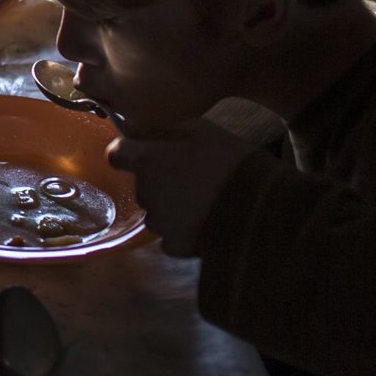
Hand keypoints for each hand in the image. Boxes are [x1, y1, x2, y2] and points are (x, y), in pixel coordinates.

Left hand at [104, 116, 261, 257]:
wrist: (258, 207)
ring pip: (156, 212)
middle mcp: (145, 192)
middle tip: (190, 178)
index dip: (128, 153)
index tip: (144, 154)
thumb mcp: (200, 130)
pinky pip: (171, 236)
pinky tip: (206, 223)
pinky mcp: (175, 245)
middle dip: (159, 181)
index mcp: (147, 160)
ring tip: (203, 203)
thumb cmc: (230, 160)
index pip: (117, 155)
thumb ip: (162, 130)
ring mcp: (159, 222)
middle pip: (142, 185)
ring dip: (170, 208)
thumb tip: (135, 129)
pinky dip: (183, 232)